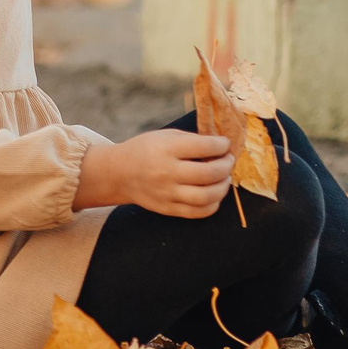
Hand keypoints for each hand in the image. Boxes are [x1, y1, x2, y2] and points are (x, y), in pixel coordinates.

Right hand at [76, 130, 233, 217]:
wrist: (119, 174)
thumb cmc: (146, 150)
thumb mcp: (165, 136)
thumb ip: (192, 141)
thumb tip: (221, 147)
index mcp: (166, 149)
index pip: (204, 147)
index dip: (221, 145)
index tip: (225, 143)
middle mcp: (167, 172)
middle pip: (208, 173)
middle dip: (226, 165)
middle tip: (228, 160)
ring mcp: (167, 194)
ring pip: (207, 196)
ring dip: (223, 187)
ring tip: (224, 178)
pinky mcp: (168, 209)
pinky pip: (198, 212)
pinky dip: (213, 204)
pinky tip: (214, 194)